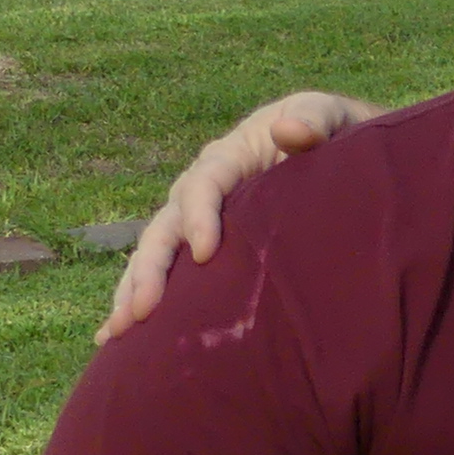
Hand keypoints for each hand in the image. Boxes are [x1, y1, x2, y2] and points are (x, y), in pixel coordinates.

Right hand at [96, 88, 375, 341]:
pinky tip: (120, 337)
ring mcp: (196, 220)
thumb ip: (313, 120)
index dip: (199, 216)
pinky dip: (144, 300)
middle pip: (165, 227)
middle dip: (150, 269)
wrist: (334, 150)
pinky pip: (169, 273)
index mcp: (228, 158)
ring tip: (119, 332)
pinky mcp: (203, 248)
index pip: (204, 184)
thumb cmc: (332, 133)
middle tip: (142, 309)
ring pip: (155, 255)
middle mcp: (200, 189)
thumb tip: (288, 130)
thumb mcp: (328, 117)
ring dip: (134, 291)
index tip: (204, 254)